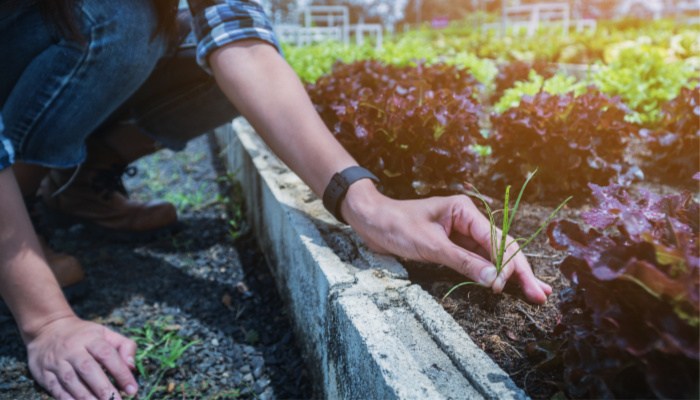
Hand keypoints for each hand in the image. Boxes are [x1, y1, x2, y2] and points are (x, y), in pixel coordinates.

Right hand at [25, 315, 137, 399]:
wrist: (46, 329)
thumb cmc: (84, 335)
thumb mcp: (105, 333)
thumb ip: (124, 346)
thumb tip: (132, 366)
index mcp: (90, 338)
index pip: (107, 354)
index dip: (121, 372)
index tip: (132, 389)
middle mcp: (72, 349)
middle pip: (88, 369)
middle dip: (103, 388)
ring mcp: (56, 361)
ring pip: (71, 380)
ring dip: (86, 397)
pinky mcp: (43, 373)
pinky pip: (55, 388)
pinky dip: (67, 399)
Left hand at [342, 180, 551, 303]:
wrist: (370, 221)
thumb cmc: (395, 226)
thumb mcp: (429, 245)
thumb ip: (463, 262)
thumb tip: (494, 281)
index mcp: (465, 210)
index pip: (496, 239)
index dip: (507, 264)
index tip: (507, 287)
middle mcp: (468, 219)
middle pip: (502, 247)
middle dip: (521, 271)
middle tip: (541, 295)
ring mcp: (462, 233)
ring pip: (494, 255)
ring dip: (513, 274)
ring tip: (536, 293)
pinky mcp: (453, 245)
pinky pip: (478, 260)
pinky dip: (492, 274)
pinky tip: (508, 285)